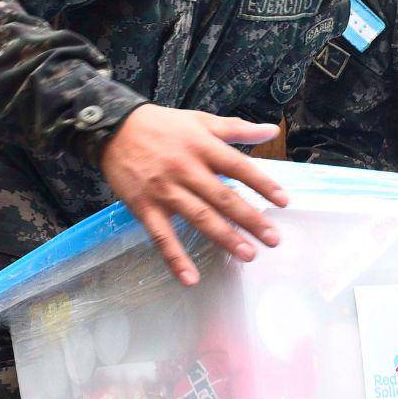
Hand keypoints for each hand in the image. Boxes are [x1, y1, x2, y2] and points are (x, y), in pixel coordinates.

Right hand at [99, 106, 286, 286]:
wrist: (114, 128)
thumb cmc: (162, 125)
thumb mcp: (201, 120)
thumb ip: (237, 128)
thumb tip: (272, 129)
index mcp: (203, 147)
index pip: (239, 167)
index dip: (262, 184)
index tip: (284, 202)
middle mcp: (187, 169)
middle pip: (223, 197)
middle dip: (250, 219)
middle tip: (273, 239)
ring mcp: (165, 190)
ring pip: (199, 217)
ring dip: (224, 237)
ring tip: (248, 255)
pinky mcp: (145, 207)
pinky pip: (162, 236)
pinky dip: (175, 258)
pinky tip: (190, 278)